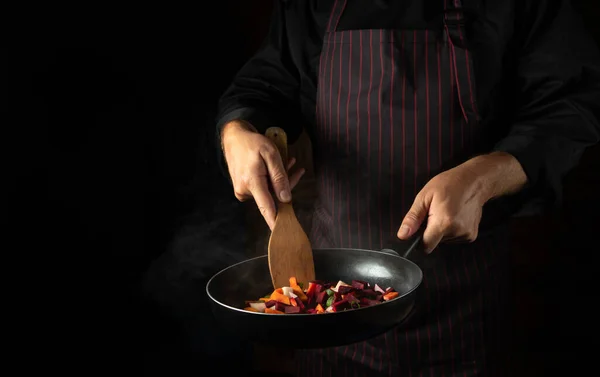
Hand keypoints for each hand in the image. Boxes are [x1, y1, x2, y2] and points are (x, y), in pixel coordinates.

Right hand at [221, 120, 304, 229]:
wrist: (234, 138)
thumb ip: (279, 177)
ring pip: (269, 192)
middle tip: (296, 168)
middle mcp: (245, 190)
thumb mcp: (271, 154)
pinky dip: (271, 180)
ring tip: (288, 162)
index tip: (281, 233)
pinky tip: (276, 168)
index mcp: (252, 182)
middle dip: (286, 184)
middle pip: (273, 197)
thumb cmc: (252, 143)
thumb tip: (286, 198)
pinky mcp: (243, 189)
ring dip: (280, 180)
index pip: (266, 207)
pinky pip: (262, 189)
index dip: (275, 221)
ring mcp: (242, 191)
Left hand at [396, 152, 526, 252]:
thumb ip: (413, 218)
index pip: (426, 246)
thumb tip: (402, 235)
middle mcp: (456, 231)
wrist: (474, 181)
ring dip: (442, 230)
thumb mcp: (424, 196)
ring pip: (444, 240)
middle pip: (435, 242)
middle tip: (435, 213)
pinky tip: (455, 216)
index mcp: (443, 222)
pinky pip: (455, 238)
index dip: (420, 239)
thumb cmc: (448, 184)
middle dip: (431, 231)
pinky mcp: (472, 235)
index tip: (420, 228)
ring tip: (446, 212)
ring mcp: (466, 235)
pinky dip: (452, 230)